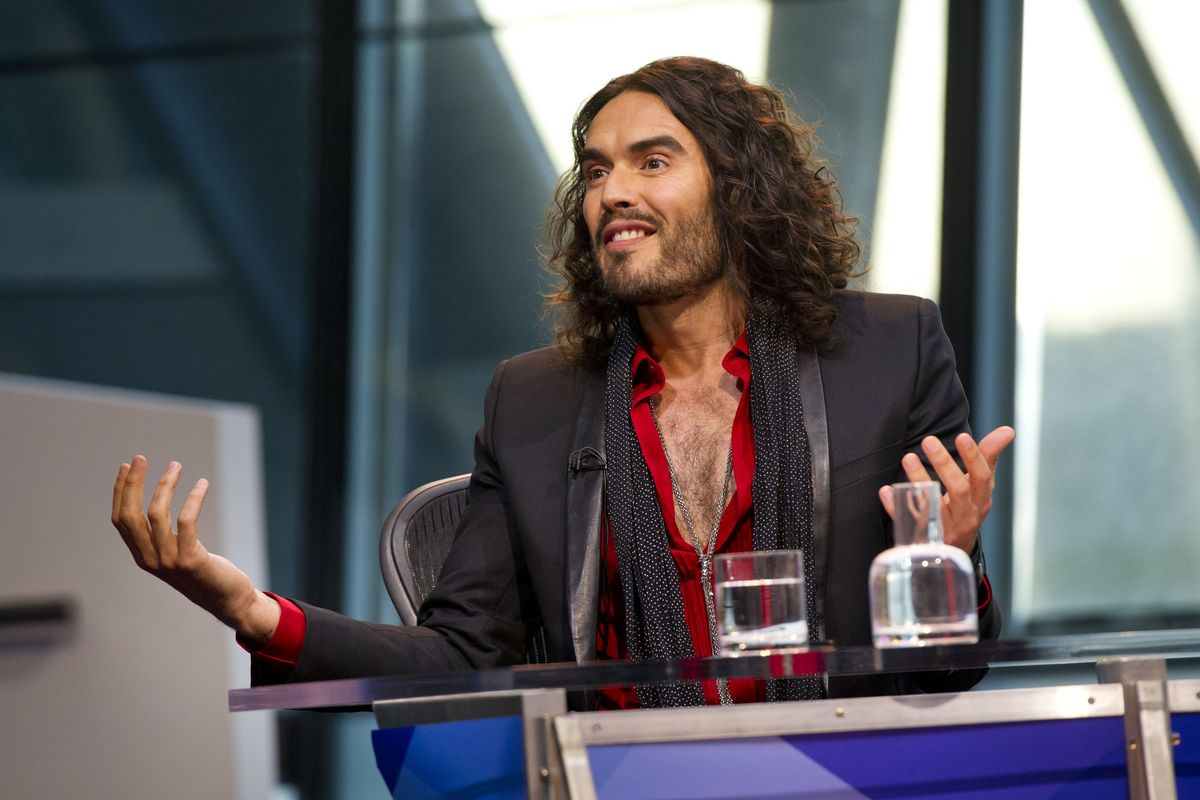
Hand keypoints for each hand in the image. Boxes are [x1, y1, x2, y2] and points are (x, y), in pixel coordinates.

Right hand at [111, 455, 279, 642]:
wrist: (228, 600)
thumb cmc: (204, 573)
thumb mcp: (175, 553)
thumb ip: (161, 537)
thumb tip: (155, 503)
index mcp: (142, 556)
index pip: (121, 519)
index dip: (121, 492)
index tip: (126, 467)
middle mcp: (150, 559)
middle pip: (131, 515)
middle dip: (133, 483)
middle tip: (140, 458)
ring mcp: (168, 561)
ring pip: (156, 514)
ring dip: (165, 485)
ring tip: (176, 465)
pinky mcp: (190, 560)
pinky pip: (186, 521)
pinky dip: (193, 498)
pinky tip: (202, 484)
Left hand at [878, 426, 1015, 552]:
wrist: (954, 548)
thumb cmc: (967, 506)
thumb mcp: (979, 485)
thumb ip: (988, 456)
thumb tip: (1008, 430)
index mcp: (981, 499)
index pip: (982, 477)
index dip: (974, 457)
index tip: (962, 436)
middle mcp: (966, 515)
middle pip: (958, 490)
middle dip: (944, 464)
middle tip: (928, 440)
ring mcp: (945, 529)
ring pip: (934, 506)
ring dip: (919, 480)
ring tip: (907, 458)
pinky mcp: (924, 537)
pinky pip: (908, 522)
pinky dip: (896, 506)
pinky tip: (886, 490)